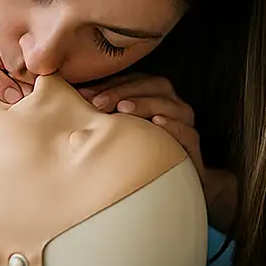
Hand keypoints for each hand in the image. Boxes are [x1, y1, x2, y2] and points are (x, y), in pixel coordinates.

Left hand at [80, 73, 204, 179]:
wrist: (171, 184)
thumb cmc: (140, 152)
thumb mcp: (121, 129)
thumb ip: (103, 112)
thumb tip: (72, 99)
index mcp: (156, 94)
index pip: (134, 80)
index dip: (110, 84)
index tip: (85, 94)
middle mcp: (173, 105)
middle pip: (154, 86)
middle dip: (124, 91)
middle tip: (99, 103)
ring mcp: (185, 124)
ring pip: (170, 105)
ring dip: (146, 104)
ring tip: (123, 109)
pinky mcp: (193, 147)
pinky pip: (188, 133)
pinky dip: (174, 126)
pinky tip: (157, 123)